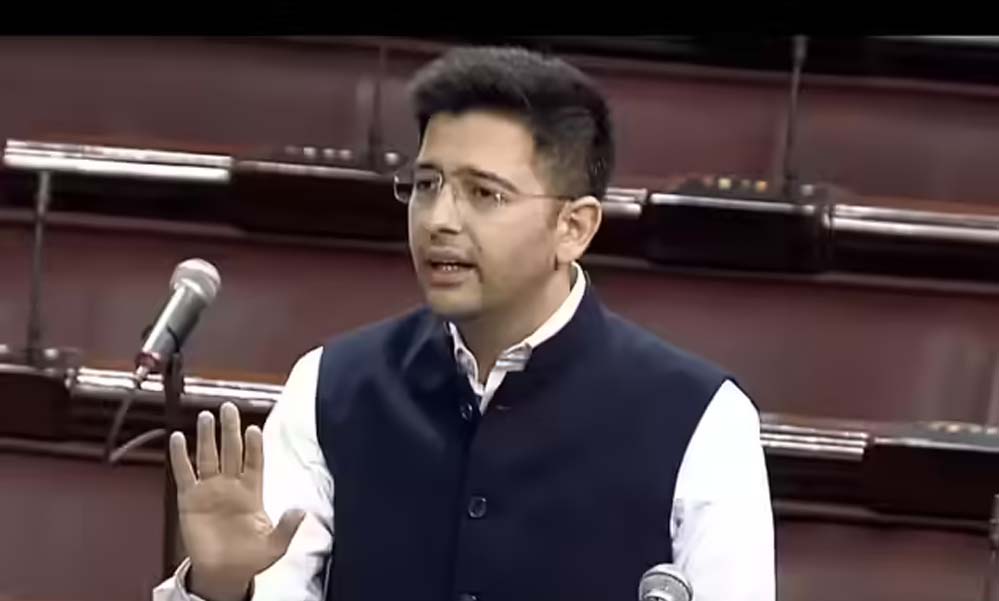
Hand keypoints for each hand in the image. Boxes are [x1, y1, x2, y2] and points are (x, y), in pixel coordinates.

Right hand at [170, 402, 304, 600]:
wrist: (225, 574)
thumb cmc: (251, 559)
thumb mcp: (275, 546)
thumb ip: (287, 527)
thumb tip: (300, 510)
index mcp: (252, 492)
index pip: (254, 462)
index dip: (254, 446)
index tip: (253, 428)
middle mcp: (231, 486)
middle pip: (231, 451)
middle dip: (230, 430)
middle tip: (228, 407)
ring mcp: (210, 490)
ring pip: (208, 457)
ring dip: (207, 437)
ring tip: (206, 416)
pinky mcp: (189, 500)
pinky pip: (184, 474)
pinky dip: (180, 457)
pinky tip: (178, 439)